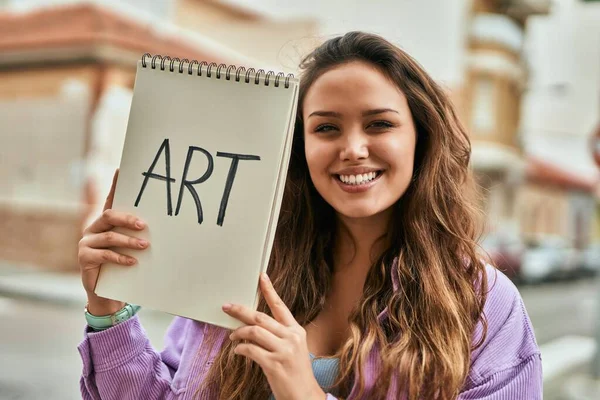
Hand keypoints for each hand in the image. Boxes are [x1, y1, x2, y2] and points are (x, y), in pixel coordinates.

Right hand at [77, 169, 148, 315]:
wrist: (106, 291)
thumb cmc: (123, 264)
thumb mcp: (130, 247)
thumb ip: (138, 234)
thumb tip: (161, 225)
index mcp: (105, 222)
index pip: (111, 200)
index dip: (114, 185)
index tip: (120, 169)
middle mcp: (93, 228)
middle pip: (110, 215)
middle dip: (128, 219)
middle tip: (145, 225)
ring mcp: (87, 242)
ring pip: (110, 236)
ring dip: (129, 241)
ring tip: (145, 246)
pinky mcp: (84, 257)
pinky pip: (104, 254)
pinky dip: (121, 258)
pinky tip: (133, 262)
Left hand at [224, 274, 326, 399]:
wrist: (304, 396)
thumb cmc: (296, 373)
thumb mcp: (293, 349)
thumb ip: (278, 335)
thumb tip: (254, 326)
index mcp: (296, 331)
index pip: (280, 306)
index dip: (269, 290)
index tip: (261, 277)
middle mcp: (291, 337)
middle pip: (260, 317)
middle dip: (241, 311)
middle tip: (227, 307)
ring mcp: (283, 350)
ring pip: (254, 331)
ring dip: (238, 332)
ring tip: (232, 337)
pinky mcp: (274, 364)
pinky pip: (250, 350)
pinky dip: (240, 349)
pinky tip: (237, 351)